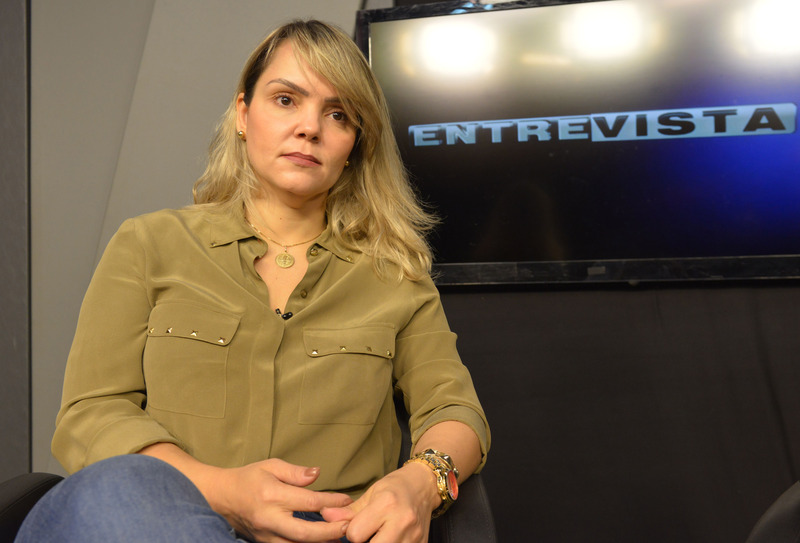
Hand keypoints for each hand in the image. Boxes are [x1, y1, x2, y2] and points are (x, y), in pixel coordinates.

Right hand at [210, 458, 352, 542]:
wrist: (222, 497)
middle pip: (305, 533)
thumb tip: (317, 473)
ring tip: (339, 538)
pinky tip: (321, 542)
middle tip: (349, 527)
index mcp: (272, 495)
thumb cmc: (249, 478)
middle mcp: (269, 519)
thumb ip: (295, 472)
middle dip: (330, 532)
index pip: (308, 501)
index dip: (331, 502)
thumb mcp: (271, 466)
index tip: (347, 500)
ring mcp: (266, 535)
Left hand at [321, 462, 439, 542]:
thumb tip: (325, 516)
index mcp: (386, 504)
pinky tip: (389, 539)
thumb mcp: (371, 493)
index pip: (355, 534)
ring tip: (378, 536)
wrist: (425, 486)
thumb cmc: (396, 488)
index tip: (357, 525)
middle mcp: (402, 521)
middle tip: (367, 535)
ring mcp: (414, 537)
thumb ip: (348, 510)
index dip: (351, 532)